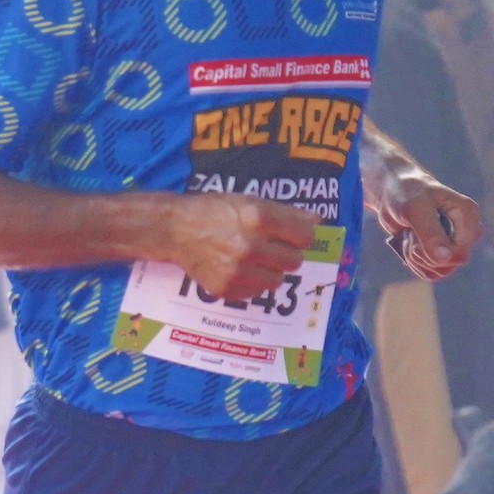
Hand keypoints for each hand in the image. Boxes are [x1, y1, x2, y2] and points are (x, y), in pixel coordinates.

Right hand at [172, 194, 319, 302]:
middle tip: (272, 248)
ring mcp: (238, 270)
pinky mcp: (227, 289)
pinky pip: (257, 292)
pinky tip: (238, 268)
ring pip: (278, 280)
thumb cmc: (215, 210)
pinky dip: (253, 282)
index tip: (294, 236)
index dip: (302, 236)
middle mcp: (251, 246)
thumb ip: (286, 213)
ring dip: (271, 271)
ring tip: (254, 259)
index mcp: (259, 218)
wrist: (176, 230)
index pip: (305, 237)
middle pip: (295, 261)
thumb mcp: (250, 201)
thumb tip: (318, 222)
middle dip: (287, 255)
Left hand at [375, 174, 480, 282]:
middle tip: (412, 231)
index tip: (417, 234)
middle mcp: (467, 232)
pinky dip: (414, 262)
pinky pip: (430, 273)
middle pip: (448, 265)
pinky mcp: (444, 253)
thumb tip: (445, 259)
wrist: (394, 191)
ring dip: (416, 258)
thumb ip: (430, 233)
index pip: (459, 254)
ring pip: (439, 272)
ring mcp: (456, 244)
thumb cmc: (406, 193)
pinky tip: (410, 243)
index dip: (435, 254)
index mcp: (468, 215)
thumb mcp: (415, 209)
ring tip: (411, 235)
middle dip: (423, 253)